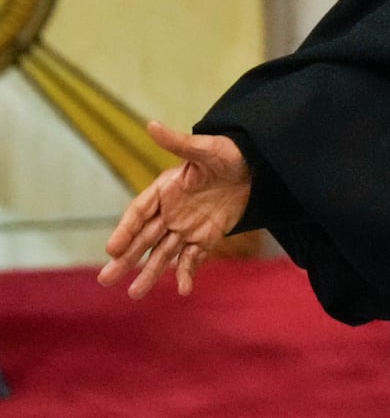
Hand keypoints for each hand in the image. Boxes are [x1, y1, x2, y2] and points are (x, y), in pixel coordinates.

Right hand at [98, 121, 251, 298]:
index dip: (126, 230)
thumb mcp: (204, 147)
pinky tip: (182, 290)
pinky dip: (187, 273)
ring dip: (150, 273)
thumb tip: (151, 124)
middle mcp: (171, 212)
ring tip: (134, 295)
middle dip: (126, 259)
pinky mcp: (206, 237)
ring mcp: (186, 227)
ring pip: (164, 253)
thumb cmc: (226, 153)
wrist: (254, 165)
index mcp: (164, 190)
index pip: (139, 213)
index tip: (112, 249)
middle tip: (105, 280)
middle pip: (144, 239)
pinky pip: (193, 258)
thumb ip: (178, 142)